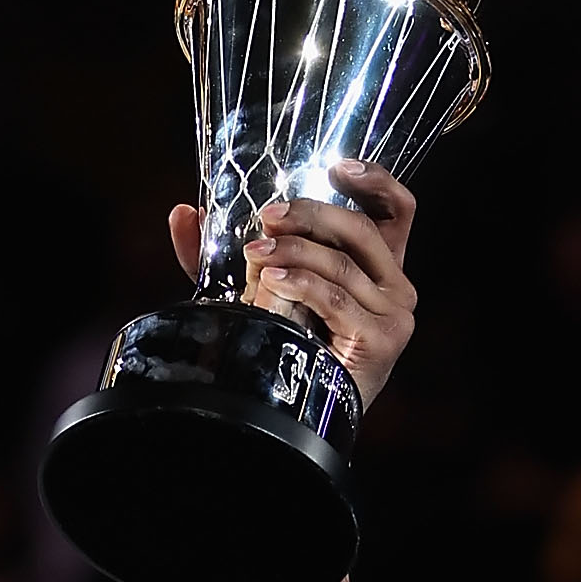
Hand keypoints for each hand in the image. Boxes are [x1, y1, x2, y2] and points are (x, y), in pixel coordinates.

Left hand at [167, 160, 417, 409]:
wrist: (299, 416)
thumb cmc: (286, 348)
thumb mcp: (258, 290)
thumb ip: (224, 254)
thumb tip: (183, 212)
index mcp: (380, 267)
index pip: (397, 210)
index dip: (374, 180)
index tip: (335, 165)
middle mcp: (397, 285)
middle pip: (361, 229)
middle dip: (311, 215)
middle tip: (269, 214)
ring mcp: (394, 313)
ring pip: (341, 263)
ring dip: (295, 252)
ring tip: (256, 251)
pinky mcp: (381, 338)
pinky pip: (335, 299)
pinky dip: (300, 284)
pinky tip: (270, 279)